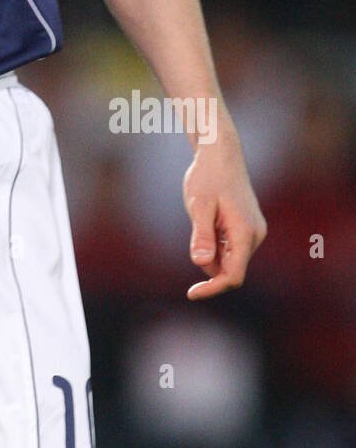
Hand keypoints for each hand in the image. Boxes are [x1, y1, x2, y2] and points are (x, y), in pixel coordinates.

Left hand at [182, 134, 266, 300]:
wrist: (220, 154)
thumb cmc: (208, 177)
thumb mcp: (199, 205)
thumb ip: (201, 234)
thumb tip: (201, 263)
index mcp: (245, 233)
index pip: (233, 276)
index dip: (212, 288)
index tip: (191, 293)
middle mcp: (254, 235)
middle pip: (230, 269)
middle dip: (208, 262)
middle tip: (195, 230)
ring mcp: (253, 231)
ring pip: (229, 258)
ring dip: (211, 251)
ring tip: (202, 218)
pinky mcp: (247, 227)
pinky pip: (230, 247)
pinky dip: (215, 243)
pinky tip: (208, 219)